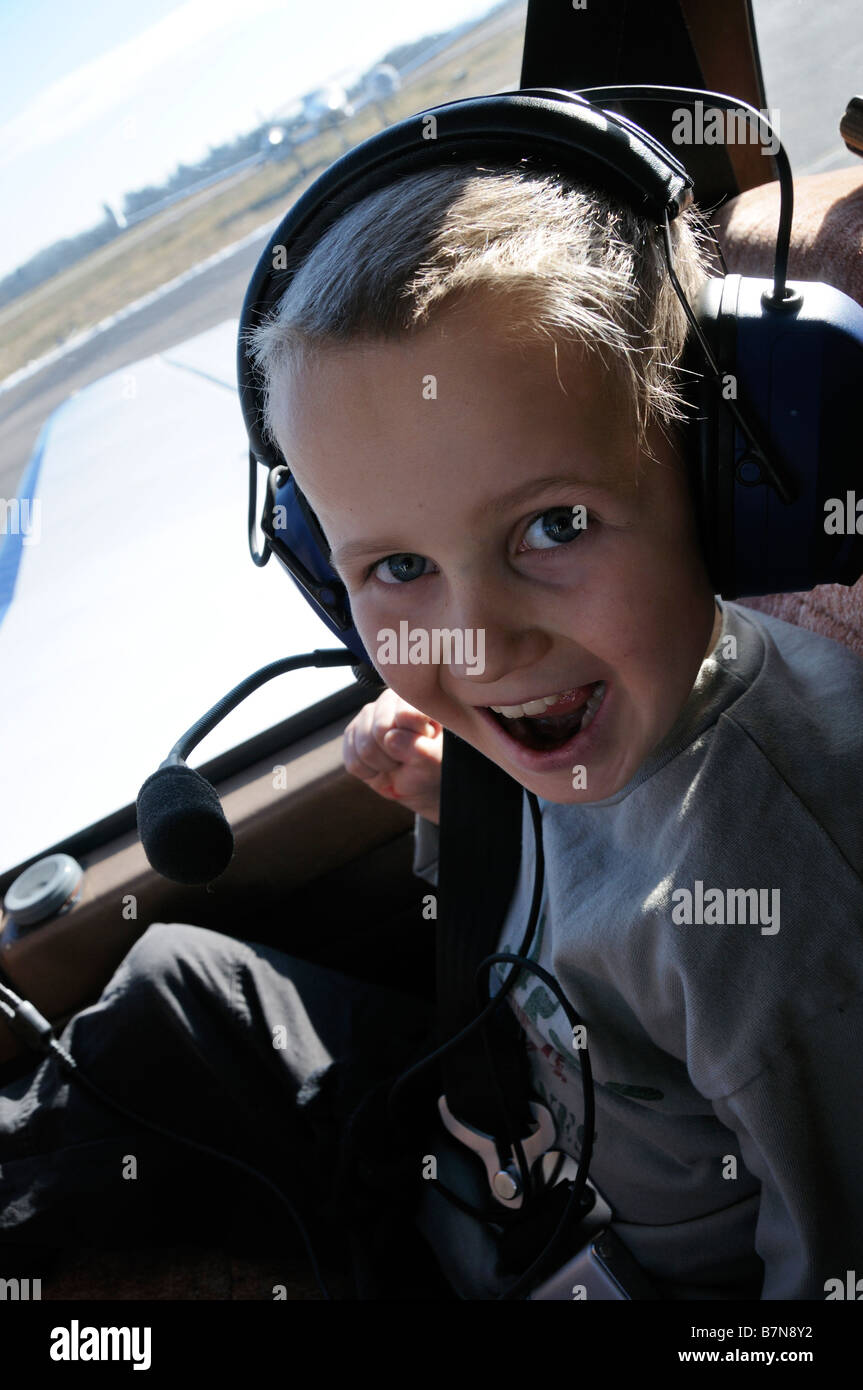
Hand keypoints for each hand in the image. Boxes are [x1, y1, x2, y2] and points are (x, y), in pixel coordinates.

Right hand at [342, 689, 442, 823]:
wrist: (416, 781)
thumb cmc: (431, 765)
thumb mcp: (436, 760)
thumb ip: (421, 748)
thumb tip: (391, 738)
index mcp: (414, 699)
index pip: (406, 715)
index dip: (414, 738)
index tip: (426, 743)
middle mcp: (388, 701)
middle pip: (380, 730)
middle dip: (395, 754)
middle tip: (408, 757)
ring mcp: (366, 717)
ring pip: (364, 748)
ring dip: (383, 765)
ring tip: (396, 762)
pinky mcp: (351, 735)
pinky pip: (353, 762)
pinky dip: (370, 773)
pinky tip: (381, 767)